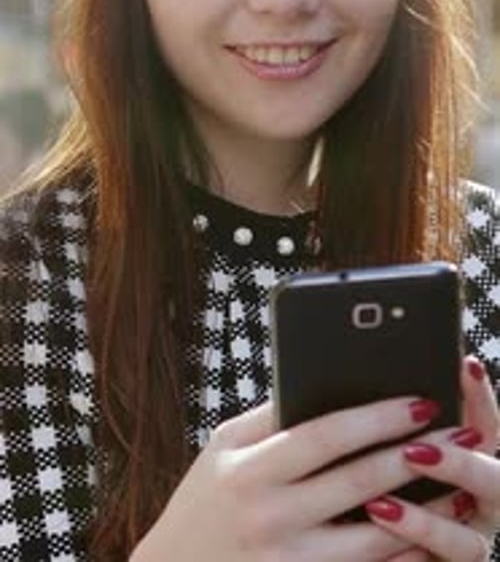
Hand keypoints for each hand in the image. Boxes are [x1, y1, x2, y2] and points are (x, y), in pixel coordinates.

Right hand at [131, 393, 443, 561]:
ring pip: (374, 541)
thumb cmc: (201, 501)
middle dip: (415, 455)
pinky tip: (432, 537)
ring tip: (463, 486)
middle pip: (358, 483)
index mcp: (248, 472)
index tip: (419, 400)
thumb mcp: (222, 448)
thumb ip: (272, 417)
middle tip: (459, 435)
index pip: (324, 436)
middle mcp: (269, 519)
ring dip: (426, 512)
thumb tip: (329, 381)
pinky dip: (403, 557)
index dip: (377, 417)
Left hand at [365, 357, 499, 560]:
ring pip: (467, 544)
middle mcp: (481, 507)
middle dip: (460, 465)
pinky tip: (379, 532)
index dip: (482, 398)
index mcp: (475, 467)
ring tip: (380, 505)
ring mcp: (466, 545)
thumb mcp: (395, 446)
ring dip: (426, 524)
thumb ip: (400, 426)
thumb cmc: (379, 485)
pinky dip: (413, 555)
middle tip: (417, 451)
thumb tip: (376, 380)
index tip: (465, 365)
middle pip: (494, 484)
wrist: (366, 555)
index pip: (490, 427)